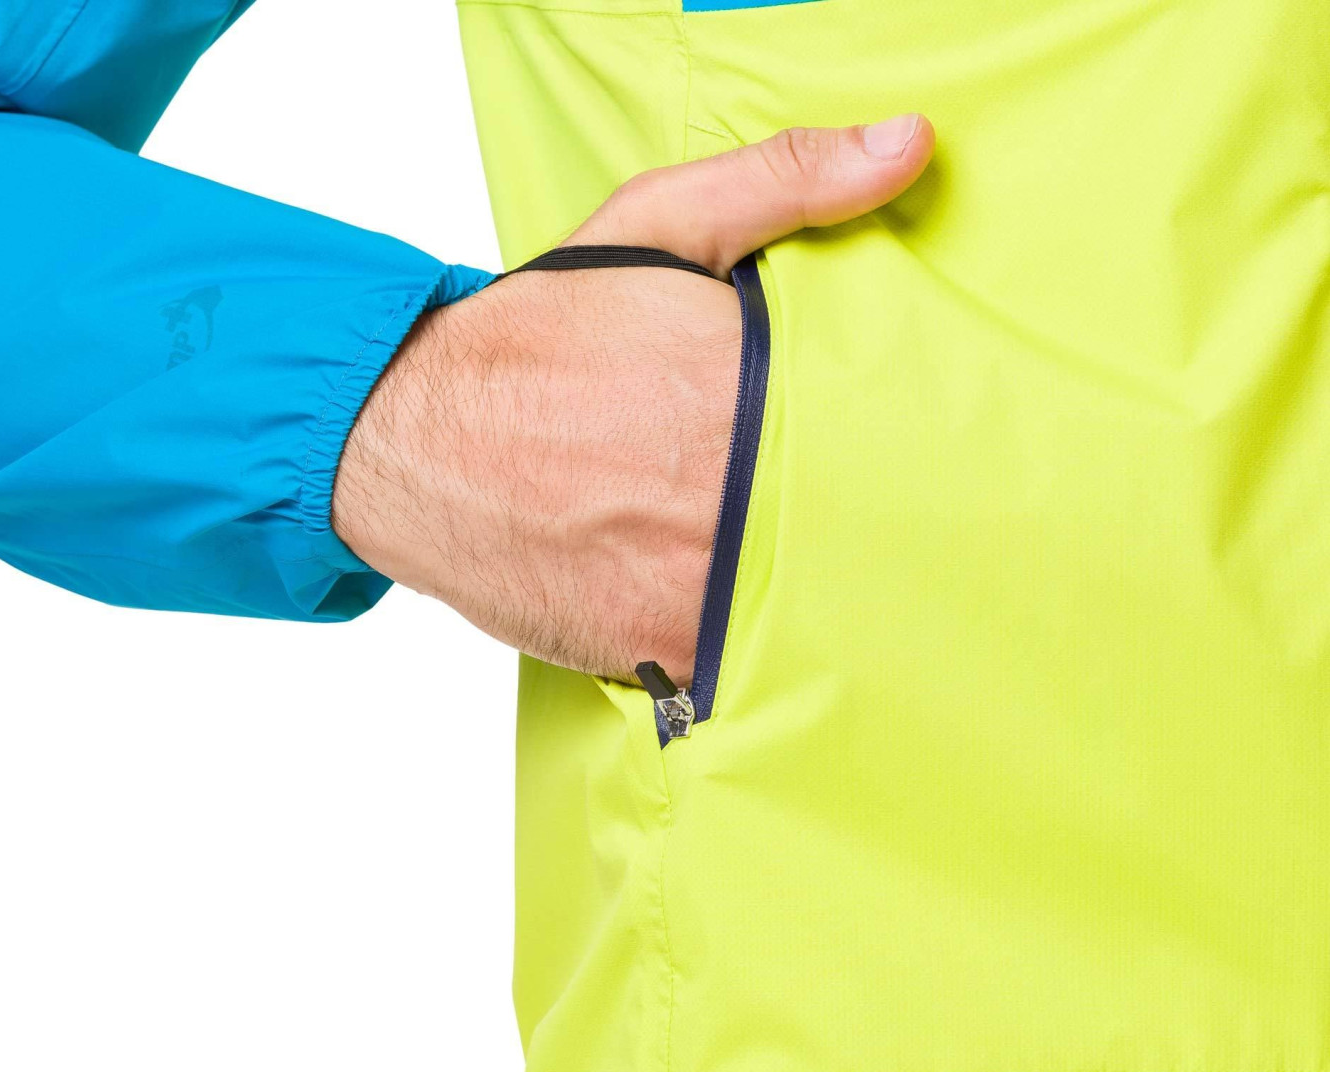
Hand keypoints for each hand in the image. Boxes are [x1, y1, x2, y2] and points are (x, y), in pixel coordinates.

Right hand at [334, 116, 934, 685]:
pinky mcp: (658, 646)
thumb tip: (906, 146)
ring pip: (813, 601)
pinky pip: (746, 660)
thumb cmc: (530, 340)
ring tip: (818, 556)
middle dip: (875, 515)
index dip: (912, 437)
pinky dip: (757, 641)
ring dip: (824, 584)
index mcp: (740, 386)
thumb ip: (784, 180)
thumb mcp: (652, 225)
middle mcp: (725, 493)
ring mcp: (693, 581)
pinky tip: (748, 600)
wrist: (410, 441)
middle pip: (857, 522)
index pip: (884, 423)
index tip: (925, 443)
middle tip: (886, 506)